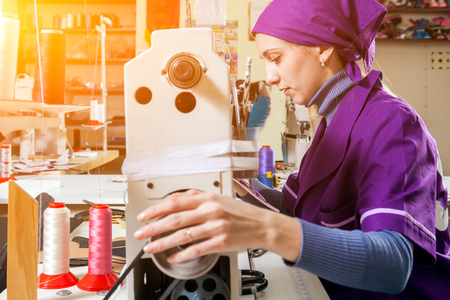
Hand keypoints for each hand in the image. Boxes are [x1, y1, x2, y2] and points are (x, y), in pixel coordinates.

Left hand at [133, 189, 301, 263]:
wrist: (262, 225)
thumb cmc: (240, 213)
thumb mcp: (218, 198)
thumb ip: (197, 197)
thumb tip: (175, 198)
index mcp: (207, 198)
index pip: (175, 202)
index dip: (156, 209)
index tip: (143, 216)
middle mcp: (210, 210)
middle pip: (174, 219)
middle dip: (153, 228)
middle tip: (140, 234)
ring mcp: (215, 227)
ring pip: (182, 236)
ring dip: (163, 243)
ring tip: (150, 248)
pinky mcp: (221, 242)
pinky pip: (197, 249)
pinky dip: (182, 254)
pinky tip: (173, 257)